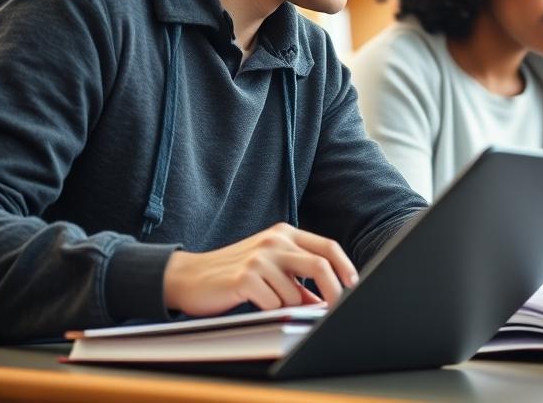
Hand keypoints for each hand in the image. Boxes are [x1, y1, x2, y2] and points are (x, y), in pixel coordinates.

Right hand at [162, 223, 357, 315]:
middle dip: (333, 291)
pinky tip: (252, 302)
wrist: (188, 276)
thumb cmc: (234, 273)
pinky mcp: (245, 277)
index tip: (353, 285)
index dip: (345, 266)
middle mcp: (274, 240)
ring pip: (295, 292)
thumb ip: (298, 279)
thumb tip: (326, 300)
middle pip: (320, 265)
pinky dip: (270, 309)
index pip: (327, 247)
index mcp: (285, 234)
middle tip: (335, 308)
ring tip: (267, 300)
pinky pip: (273, 303)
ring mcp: (259, 257)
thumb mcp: (270, 269)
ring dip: (288, 305)